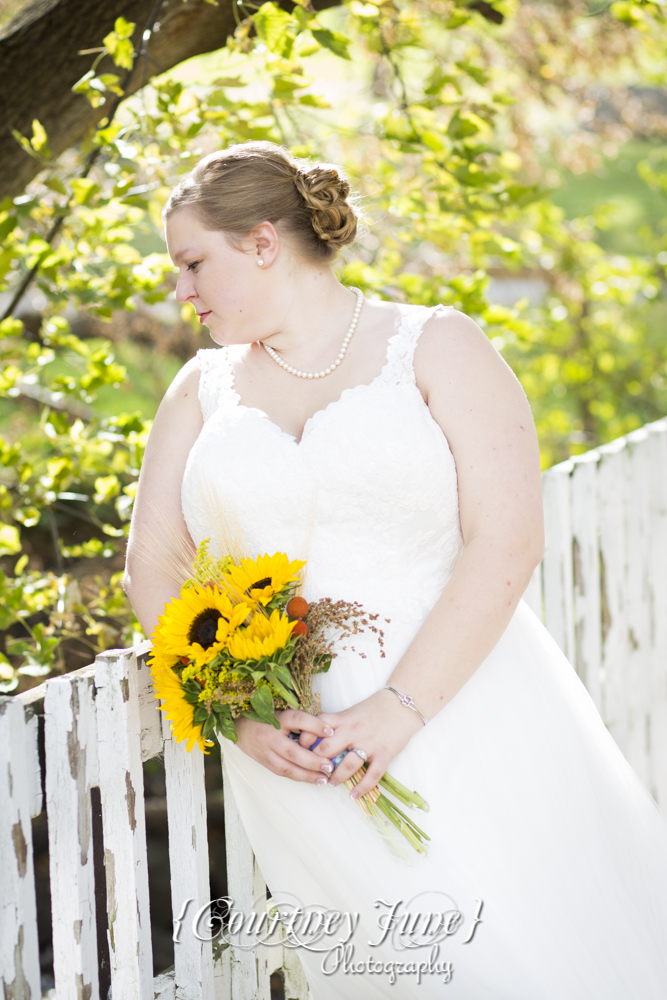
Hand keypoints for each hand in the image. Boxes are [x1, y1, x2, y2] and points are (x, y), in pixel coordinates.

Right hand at [234, 709, 336, 783]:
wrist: (240, 727)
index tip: (331, 731)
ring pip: (287, 767)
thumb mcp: (282, 712)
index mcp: (276, 719)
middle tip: (330, 766)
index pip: (297, 720)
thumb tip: (326, 729)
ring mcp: (266, 752)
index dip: (314, 725)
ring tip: (324, 778)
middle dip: (312, 761)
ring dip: (307, 775)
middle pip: (292, 751)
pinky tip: (312, 779)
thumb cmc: (266, 717)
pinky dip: (298, 777)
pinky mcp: (265, 763)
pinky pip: (283, 773)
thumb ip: (301, 720)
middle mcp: (270, 736)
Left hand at [299, 688, 422, 797]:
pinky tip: (354, 794)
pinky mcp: (384, 754)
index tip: (300, 749)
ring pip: (346, 765)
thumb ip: (335, 724)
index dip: (305, 740)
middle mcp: (353, 731)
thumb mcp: (351, 711)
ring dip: (336, 777)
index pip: (316, 728)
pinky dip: (362, 788)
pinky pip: (371, 775)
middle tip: (315, 770)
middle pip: (327, 749)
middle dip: (317, 762)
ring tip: (331, 782)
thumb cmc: (375, 708)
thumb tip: (316, 738)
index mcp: (343, 718)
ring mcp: (369, 744)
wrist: (402, 705)